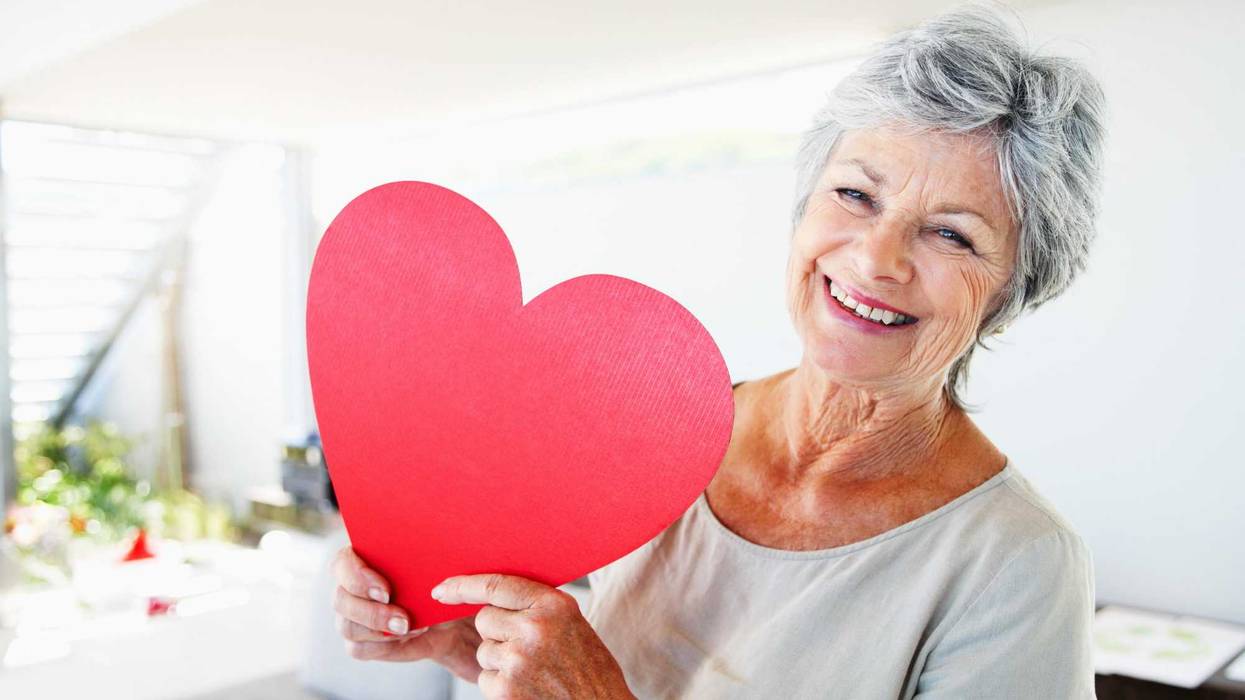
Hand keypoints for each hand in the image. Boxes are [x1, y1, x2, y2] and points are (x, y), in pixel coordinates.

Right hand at [330, 546, 484, 680]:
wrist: (448, 617)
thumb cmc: (438, 583)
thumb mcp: (436, 568)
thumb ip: (424, 562)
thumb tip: (426, 564)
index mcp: (360, 559)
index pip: (342, 563)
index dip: (357, 576)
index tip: (386, 590)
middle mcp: (349, 588)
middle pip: (341, 599)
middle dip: (371, 611)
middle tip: (402, 617)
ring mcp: (351, 617)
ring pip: (348, 627)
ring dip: (379, 630)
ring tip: (409, 626)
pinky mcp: (360, 642)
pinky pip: (359, 648)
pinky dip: (384, 645)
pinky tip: (407, 636)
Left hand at [432, 573, 634, 699]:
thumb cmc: (588, 665)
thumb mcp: (571, 621)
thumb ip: (536, 606)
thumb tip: (490, 597)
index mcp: (552, 604)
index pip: (495, 585)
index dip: (462, 586)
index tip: (442, 590)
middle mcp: (534, 627)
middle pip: (484, 619)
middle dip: (496, 632)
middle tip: (525, 647)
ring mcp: (519, 659)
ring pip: (484, 650)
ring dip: (499, 660)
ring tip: (532, 670)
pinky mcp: (508, 689)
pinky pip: (485, 677)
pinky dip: (499, 685)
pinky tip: (526, 687)